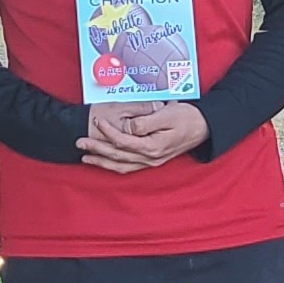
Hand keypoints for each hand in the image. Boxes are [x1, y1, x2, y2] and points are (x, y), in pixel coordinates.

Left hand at [78, 101, 210, 172]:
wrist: (205, 128)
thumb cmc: (187, 118)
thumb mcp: (167, 115)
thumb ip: (145, 122)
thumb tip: (128, 127)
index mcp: (153, 146)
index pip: (123, 141)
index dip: (107, 131)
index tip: (97, 121)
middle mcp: (151, 158)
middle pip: (118, 156)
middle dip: (97, 149)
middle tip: (79, 143)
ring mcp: (152, 161)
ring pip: (121, 165)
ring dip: (102, 161)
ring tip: (86, 157)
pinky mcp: (153, 160)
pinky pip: (129, 167)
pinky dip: (114, 166)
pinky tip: (105, 162)